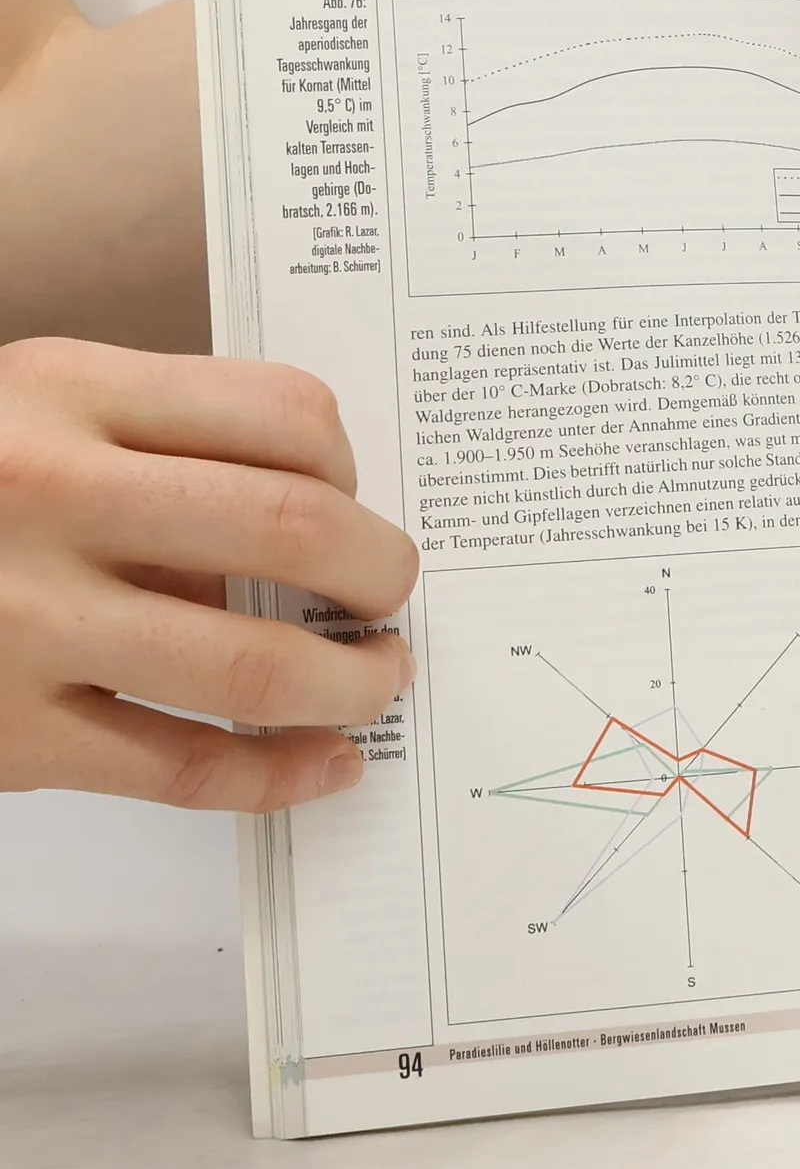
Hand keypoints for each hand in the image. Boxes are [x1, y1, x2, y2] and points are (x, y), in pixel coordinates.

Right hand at [0, 339, 417, 810]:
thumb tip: (329, 526)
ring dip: (353, 684)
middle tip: (392, 597)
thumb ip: (165, 449)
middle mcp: (47, 496)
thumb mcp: (41, 412)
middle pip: (294, 528)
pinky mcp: (8, 732)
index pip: (284, 414)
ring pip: (251, 668)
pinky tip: (326, 762)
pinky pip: (183, 767)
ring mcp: (23, 621)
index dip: (353, 471)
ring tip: (377, 680)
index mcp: (68, 393)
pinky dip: (279, 774)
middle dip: (382, 573)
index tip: (356, 505)